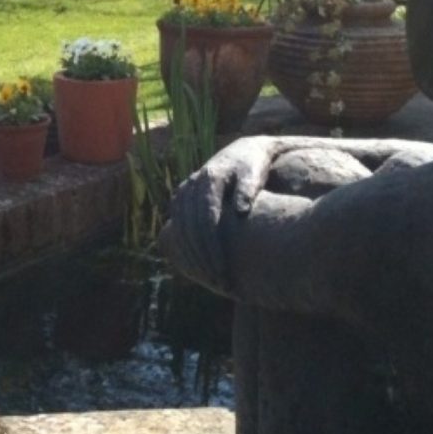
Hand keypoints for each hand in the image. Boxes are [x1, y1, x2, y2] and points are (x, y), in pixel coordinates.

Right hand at [159, 137, 279, 293]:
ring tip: (210, 278)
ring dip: (191, 256)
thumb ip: (248, 189)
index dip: (211, 247)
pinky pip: (178, 227)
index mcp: (209, 178)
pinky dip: (185, 247)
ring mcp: (183, 192)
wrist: (242, 152)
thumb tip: (241, 210)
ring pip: (180, 230)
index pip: (205, 220)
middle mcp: (191, 185)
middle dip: (201, 258)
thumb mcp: (255, 173)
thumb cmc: (253, 166)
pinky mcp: (181, 199)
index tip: (222, 269)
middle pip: (190, 229)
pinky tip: (197, 266)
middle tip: (218, 281)